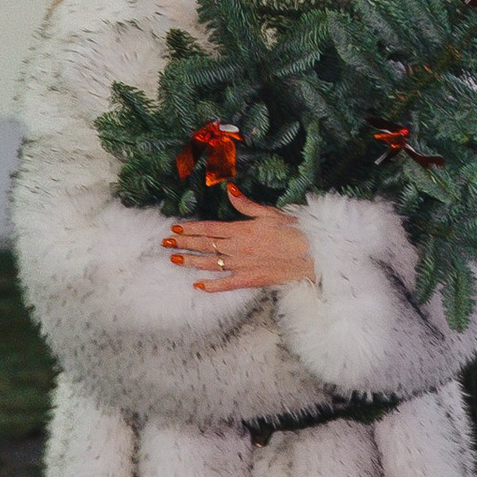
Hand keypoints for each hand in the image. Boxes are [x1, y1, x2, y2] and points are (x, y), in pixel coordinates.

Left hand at [164, 182, 318, 291]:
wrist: (310, 253)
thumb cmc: (293, 230)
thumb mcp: (269, 213)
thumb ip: (246, 204)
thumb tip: (230, 190)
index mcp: (241, 229)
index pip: (209, 228)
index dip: (190, 228)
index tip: (175, 228)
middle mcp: (237, 247)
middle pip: (205, 245)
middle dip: (184, 243)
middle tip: (165, 244)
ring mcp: (242, 264)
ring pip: (210, 263)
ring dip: (190, 261)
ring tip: (174, 259)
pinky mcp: (250, 279)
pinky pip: (226, 284)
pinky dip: (211, 285)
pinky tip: (198, 285)